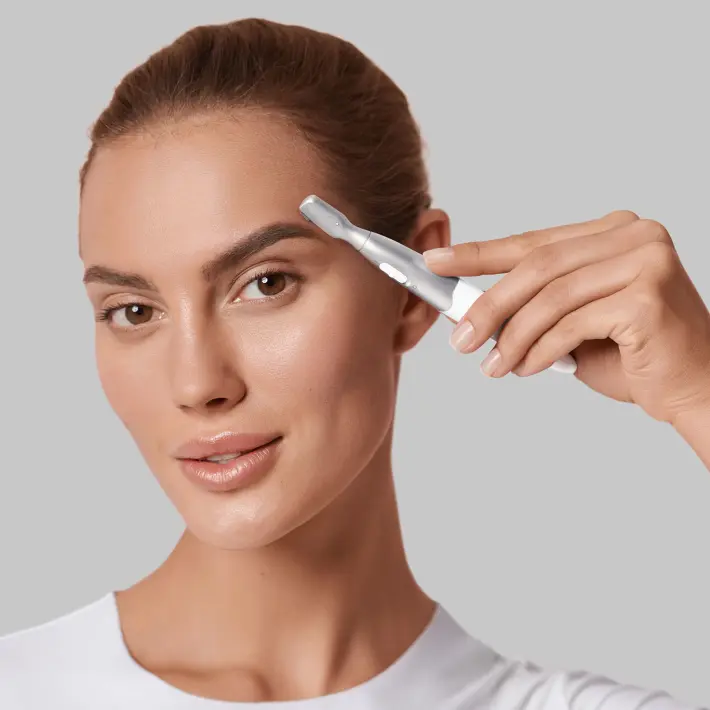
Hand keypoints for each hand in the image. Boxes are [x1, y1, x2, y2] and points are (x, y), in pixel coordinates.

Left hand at [423, 211, 709, 423]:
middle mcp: (633, 235)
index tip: (437, 262)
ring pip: (550, 297)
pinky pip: (571, 324)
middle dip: (489, 306)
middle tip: (459, 339)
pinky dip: (540, 350)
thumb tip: (471, 308)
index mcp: (612, 232)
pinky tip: (526, 369)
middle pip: (537, 267)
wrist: (694, 386)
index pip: (534, 242)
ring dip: (511, 337)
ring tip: (492, 366)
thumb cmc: (632, 353)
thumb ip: (534, 305)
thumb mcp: (572, 320)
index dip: (479, 253)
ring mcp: (644, 261)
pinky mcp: (646, 295)